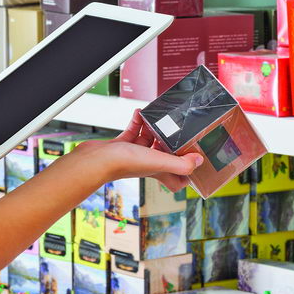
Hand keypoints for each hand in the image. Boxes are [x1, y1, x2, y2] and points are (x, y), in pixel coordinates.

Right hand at [72, 109, 202, 191]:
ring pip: (149, 141)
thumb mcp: (159, 162)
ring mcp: (133, 155)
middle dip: (171, 142)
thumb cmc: (122, 164)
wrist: (95, 160)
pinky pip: (133, 131)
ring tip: (159, 116)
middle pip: (165, 156)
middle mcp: (147, 164)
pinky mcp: (120, 146)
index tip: (193, 160)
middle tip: (178, 129)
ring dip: (154, 128)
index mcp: (158, 171)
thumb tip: (199, 161)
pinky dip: (138, 122)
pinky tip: (140, 113)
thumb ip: (181, 163)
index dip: (186, 173)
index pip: (176, 180)